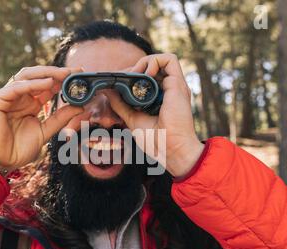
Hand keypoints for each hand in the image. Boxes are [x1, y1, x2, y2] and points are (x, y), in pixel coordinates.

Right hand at [0, 66, 83, 172]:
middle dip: (57, 73)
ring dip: (46, 73)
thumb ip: (60, 119)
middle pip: (38, 77)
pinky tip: (48, 83)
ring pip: (27, 76)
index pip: (48, 86)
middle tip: (75, 71)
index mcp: (30, 105)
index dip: (63, 80)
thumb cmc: (17, 150)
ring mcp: (7, 97)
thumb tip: (80, 107)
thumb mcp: (45, 132)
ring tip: (64, 74)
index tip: (80, 77)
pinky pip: (17, 87)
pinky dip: (33, 84)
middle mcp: (20, 98)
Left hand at [104, 53, 203, 177]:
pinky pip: (170, 59)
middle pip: (152, 68)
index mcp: (160, 99)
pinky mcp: (178, 84)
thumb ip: (121, 104)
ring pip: (161, 60)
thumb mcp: (132, 118)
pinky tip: (144, 73)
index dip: (133, 75)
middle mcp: (169, 90)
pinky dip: (155, 60)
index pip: (147, 78)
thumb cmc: (157, 141)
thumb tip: (108, 91)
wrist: (171, 150)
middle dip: (135, 68)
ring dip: (144, 62)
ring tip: (133, 74)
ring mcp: (174, 86)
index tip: (119, 81)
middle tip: (122, 77)